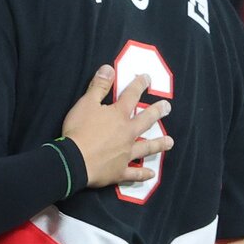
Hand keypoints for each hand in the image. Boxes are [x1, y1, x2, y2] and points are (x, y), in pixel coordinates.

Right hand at [62, 65, 172, 190]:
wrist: (73, 161)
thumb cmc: (79, 131)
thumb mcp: (85, 104)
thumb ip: (98, 86)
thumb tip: (108, 68)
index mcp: (119, 115)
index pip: (131, 96)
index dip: (139, 85)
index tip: (147, 78)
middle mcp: (127, 133)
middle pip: (146, 121)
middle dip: (157, 112)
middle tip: (167, 108)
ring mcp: (126, 153)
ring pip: (146, 148)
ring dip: (158, 144)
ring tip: (170, 142)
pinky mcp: (119, 171)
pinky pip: (134, 174)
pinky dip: (142, 174)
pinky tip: (151, 175)